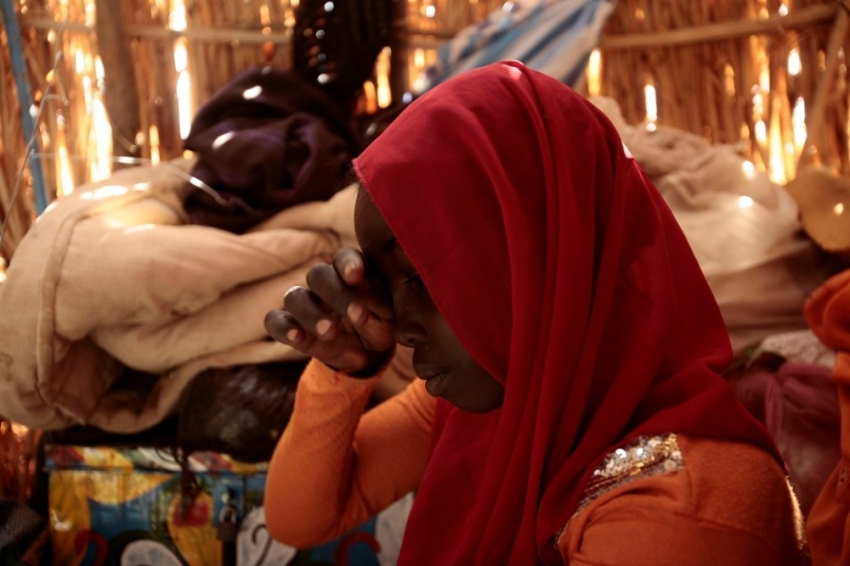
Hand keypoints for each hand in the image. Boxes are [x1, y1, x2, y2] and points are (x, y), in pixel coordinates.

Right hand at [264, 247, 395, 375]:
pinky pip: (275, 321)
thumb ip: (378, 310)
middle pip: (317, 274)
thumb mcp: (390, 319)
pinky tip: (297, 338)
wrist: (368, 353)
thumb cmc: (381, 325)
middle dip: (335, 293)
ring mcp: (306, 304)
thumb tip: (361, 309)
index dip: (348, 263)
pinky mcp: (292, 326)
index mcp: (352, 271)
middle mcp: (325, 283)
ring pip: (294, 297)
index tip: (356, 276)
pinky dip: (284, 328)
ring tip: (331, 332)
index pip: (345, 257)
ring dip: (311, 314)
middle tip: (355, 313)